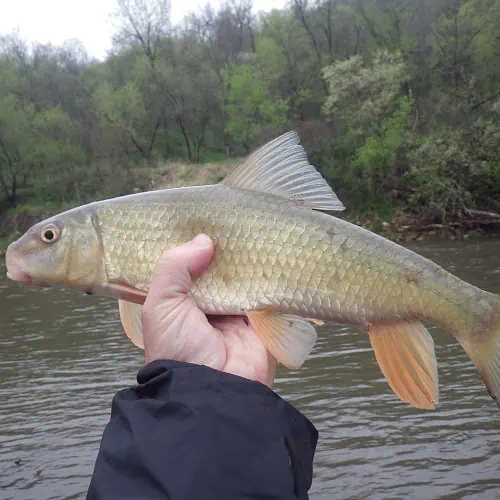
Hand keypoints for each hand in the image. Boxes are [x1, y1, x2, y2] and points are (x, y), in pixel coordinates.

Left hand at [141, 234, 275, 386]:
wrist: (214, 390)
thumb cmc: (178, 348)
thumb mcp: (161, 304)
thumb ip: (174, 267)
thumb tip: (203, 240)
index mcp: (180, 303)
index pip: (187, 267)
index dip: (192, 246)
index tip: (202, 220)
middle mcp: (208, 306)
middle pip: (218, 271)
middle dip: (223, 250)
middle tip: (233, 218)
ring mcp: (236, 312)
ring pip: (242, 278)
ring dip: (247, 260)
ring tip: (253, 227)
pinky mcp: (261, 319)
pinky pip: (266, 292)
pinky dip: (268, 276)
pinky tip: (272, 251)